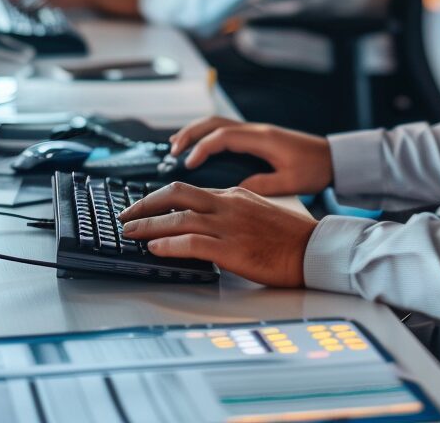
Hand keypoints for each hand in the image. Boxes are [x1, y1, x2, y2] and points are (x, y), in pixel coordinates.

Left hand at [119, 182, 316, 286]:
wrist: (313, 249)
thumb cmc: (290, 237)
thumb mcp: (258, 212)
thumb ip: (231, 213)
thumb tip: (203, 224)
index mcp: (235, 194)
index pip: (189, 190)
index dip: (160, 198)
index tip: (143, 207)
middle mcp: (229, 204)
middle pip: (177, 193)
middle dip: (145, 204)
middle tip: (126, 215)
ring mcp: (229, 225)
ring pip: (179, 217)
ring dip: (148, 225)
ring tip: (129, 233)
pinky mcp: (232, 249)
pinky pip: (192, 242)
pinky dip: (169, 244)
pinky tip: (155, 249)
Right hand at [169, 116, 331, 196]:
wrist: (334, 158)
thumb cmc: (316, 169)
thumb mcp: (290, 182)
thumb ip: (261, 184)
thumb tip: (234, 189)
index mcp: (264, 139)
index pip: (224, 136)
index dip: (203, 147)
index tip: (188, 162)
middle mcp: (257, 130)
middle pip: (216, 123)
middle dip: (191, 133)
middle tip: (172, 150)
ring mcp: (257, 132)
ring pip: (219, 124)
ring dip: (197, 132)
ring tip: (177, 147)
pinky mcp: (258, 138)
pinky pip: (227, 131)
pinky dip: (208, 136)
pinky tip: (200, 149)